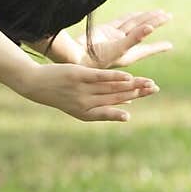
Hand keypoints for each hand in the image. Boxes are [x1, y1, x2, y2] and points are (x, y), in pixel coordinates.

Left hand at [21, 62, 158, 122]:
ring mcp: (81, 89)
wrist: (35, 84)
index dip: (119, 113)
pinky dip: (115, 78)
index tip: (130, 115)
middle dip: (137, 94)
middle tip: (154, 90)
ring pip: (111, 89)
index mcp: (84, 113)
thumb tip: (127, 104)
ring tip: (148, 83)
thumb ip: (101, 104)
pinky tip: (128, 77)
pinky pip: (101, 77)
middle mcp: (84, 103)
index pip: (107, 113)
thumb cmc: (59, 93)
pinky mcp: (78, 75)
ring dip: (132, 86)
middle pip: (114, 99)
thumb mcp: (78, 103)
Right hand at [74, 9, 172, 68]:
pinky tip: (138, 14)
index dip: (158, 47)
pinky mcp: (105, 30)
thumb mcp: (118, 49)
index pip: (146, 48)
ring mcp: (113, 37)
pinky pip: (121, 21)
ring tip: (159, 12)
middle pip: (143, 30)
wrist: (74, 55)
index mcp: (128, 54)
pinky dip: (130, 17)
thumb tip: (151, 28)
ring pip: (133, 24)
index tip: (169, 46)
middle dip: (155, 23)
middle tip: (168, 16)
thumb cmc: (96, 58)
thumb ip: (135, 38)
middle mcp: (122, 45)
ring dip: (145, 18)